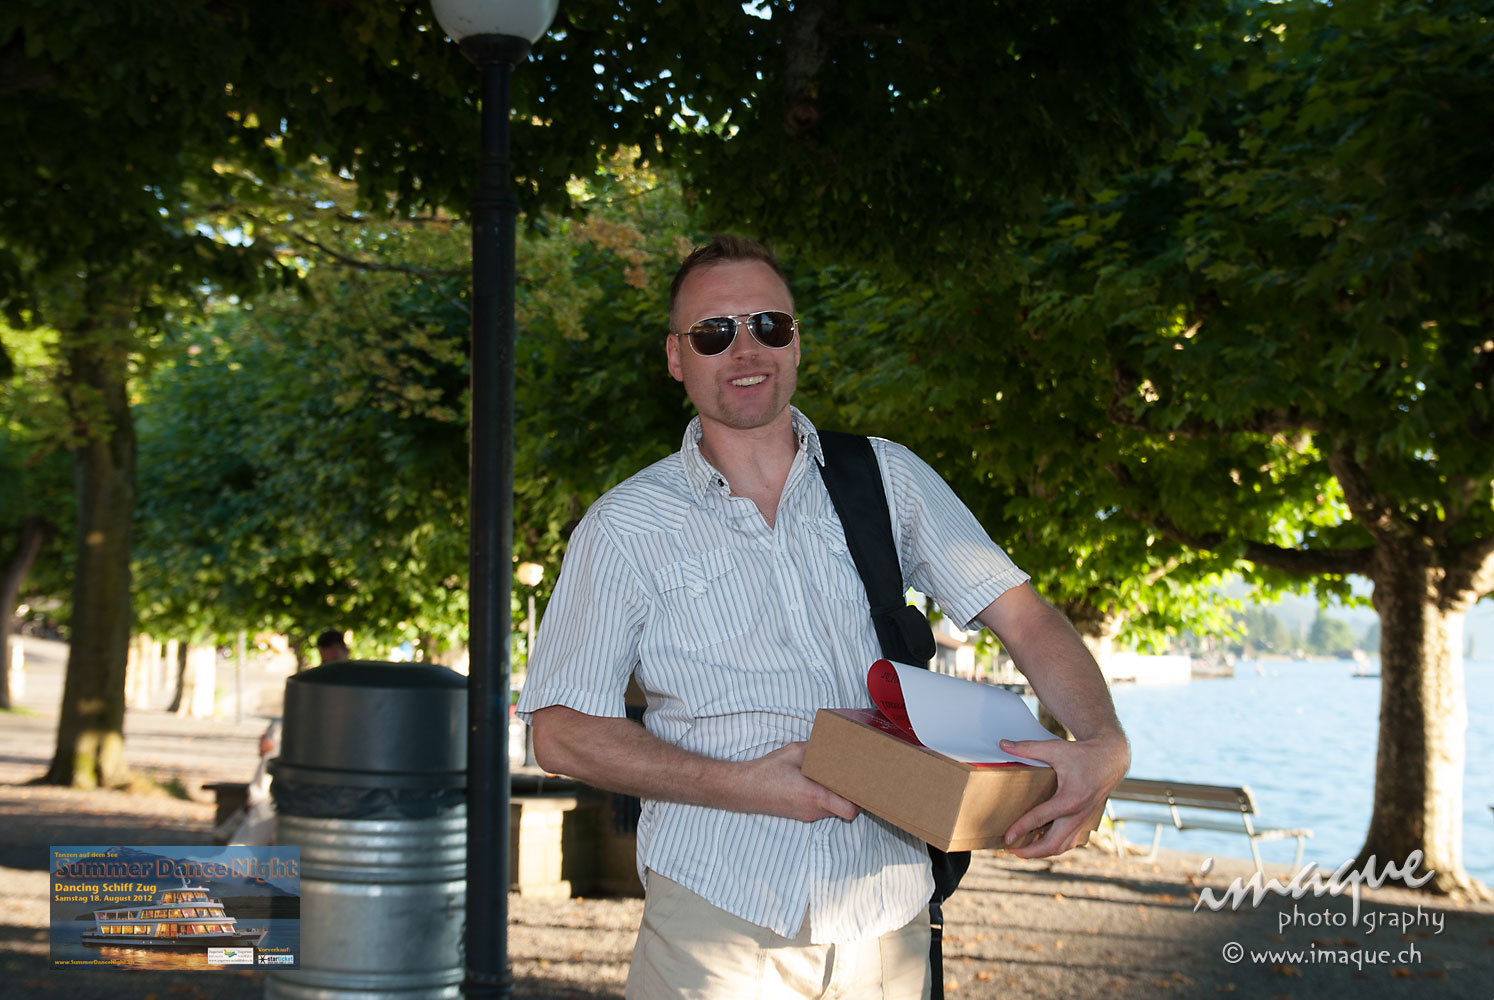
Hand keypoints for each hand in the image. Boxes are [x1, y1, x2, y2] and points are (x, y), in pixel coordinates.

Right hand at [738, 741, 859, 822]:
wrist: (742, 790)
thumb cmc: (766, 772)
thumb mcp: (794, 752)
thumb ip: (818, 749)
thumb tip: (835, 743)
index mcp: (815, 796)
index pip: (850, 810)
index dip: (860, 799)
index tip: (862, 784)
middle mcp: (813, 810)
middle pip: (845, 808)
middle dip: (850, 793)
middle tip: (852, 775)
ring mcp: (807, 815)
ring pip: (833, 809)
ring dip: (837, 794)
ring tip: (832, 775)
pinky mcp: (800, 815)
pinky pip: (821, 808)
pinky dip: (824, 796)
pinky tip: (816, 780)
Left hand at [997, 730, 1128, 858]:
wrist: (1111, 759)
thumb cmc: (1083, 754)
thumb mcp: (1055, 749)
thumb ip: (1028, 748)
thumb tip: (1003, 744)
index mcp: (1069, 799)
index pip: (1039, 819)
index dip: (1020, 829)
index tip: (1006, 838)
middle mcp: (1077, 814)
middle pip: (1052, 844)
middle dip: (1030, 851)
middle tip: (1009, 849)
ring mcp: (1082, 820)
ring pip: (1062, 846)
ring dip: (1041, 852)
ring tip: (1021, 850)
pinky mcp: (1084, 821)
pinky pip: (1069, 841)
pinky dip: (1054, 846)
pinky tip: (1041, 843)